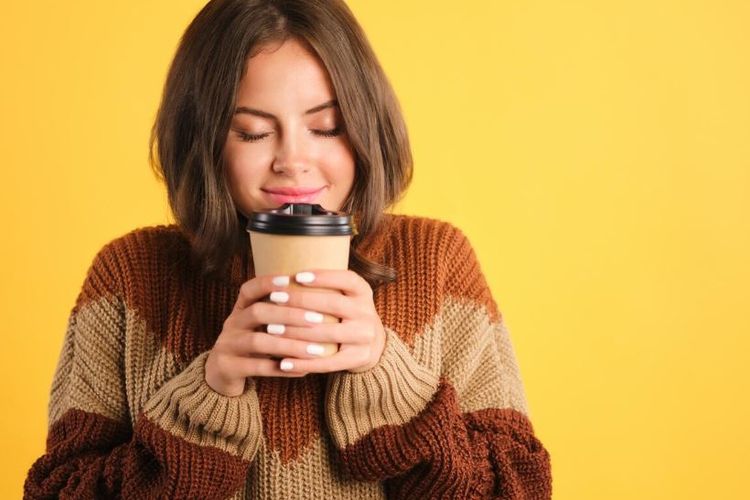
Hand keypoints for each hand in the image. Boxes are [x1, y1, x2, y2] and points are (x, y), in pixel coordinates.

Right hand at [205, 274, 335, 396]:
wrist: (222, 374)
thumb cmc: (253, 346)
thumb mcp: (260, 326)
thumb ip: (280, 314)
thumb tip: (322, 302)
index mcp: (240, 309)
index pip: (249, 289)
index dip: (268, 282)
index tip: (292, 279)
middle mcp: (231, 324)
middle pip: (258, 312)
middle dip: (289, 314)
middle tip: (317, 319)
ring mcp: (226, 346)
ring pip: (258, 342)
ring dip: (289, 344)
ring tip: (316, 350)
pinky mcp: (227, 368)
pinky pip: (257, 368)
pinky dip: (282, 369)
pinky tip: (303, 370)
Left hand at [270, 269, 385, 374]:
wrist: (373, 347)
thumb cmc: (346, 315)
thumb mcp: (345, 296)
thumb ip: (324, 287)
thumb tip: (284, 274)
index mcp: (363, 292)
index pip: (346, 279)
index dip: (323, 276)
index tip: (297, 276)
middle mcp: (367, 312)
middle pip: (333, 304)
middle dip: (300, 301)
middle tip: (274, 298)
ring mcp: (365, 337)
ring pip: (327, 334)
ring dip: (296, 332)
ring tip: (271, 329)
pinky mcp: (358, 358)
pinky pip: (328, 362)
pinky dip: (303, 363)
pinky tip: (283, 362)